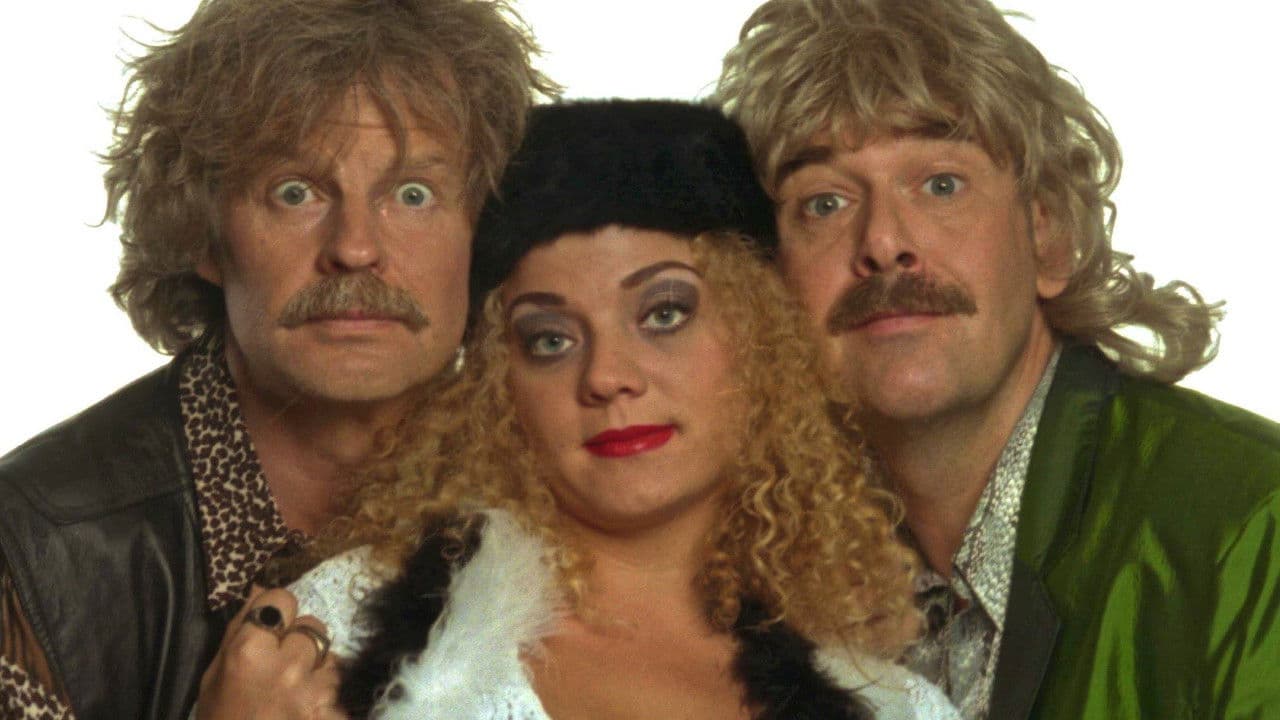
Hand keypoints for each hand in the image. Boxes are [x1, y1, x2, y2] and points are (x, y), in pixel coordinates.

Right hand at [196, 585, 346, 719]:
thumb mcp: (214, 677)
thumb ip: (239, 630)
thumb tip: (259, 589)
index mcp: (250, 650)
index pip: (282, 598)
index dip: (277, 612)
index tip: (271, 627)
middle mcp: (287, 663)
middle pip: (312, 624)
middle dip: (300, 639)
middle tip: (283, 664)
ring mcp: (316, 689)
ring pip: (330, 654)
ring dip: (318, 666)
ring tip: (295, 689)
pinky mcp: (333, 711)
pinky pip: (340, 685)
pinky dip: (328, 693)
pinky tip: (307, 707)